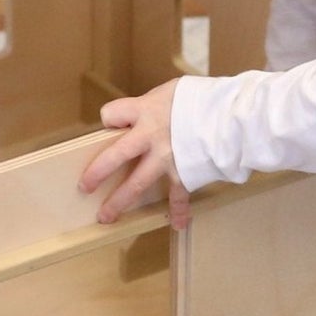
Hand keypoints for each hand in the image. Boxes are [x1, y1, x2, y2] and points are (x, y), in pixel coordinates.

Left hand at [78, 80, 191, 229]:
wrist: (231, 115)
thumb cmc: (202, 98)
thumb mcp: (170, 92)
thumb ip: (152, 105)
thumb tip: (142, 114)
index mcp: (144, 111)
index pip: (111, 114)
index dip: (111, 119)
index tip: (112, 123)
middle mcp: (149, 137)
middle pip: (115, 157)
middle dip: (96, 174)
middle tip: (84, 187)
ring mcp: (165, 158)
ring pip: (137, 184)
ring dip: (119, 202)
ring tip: (105, 217)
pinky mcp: (183, 173)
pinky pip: (178, 196)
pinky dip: (179, 211)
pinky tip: (177, 224)